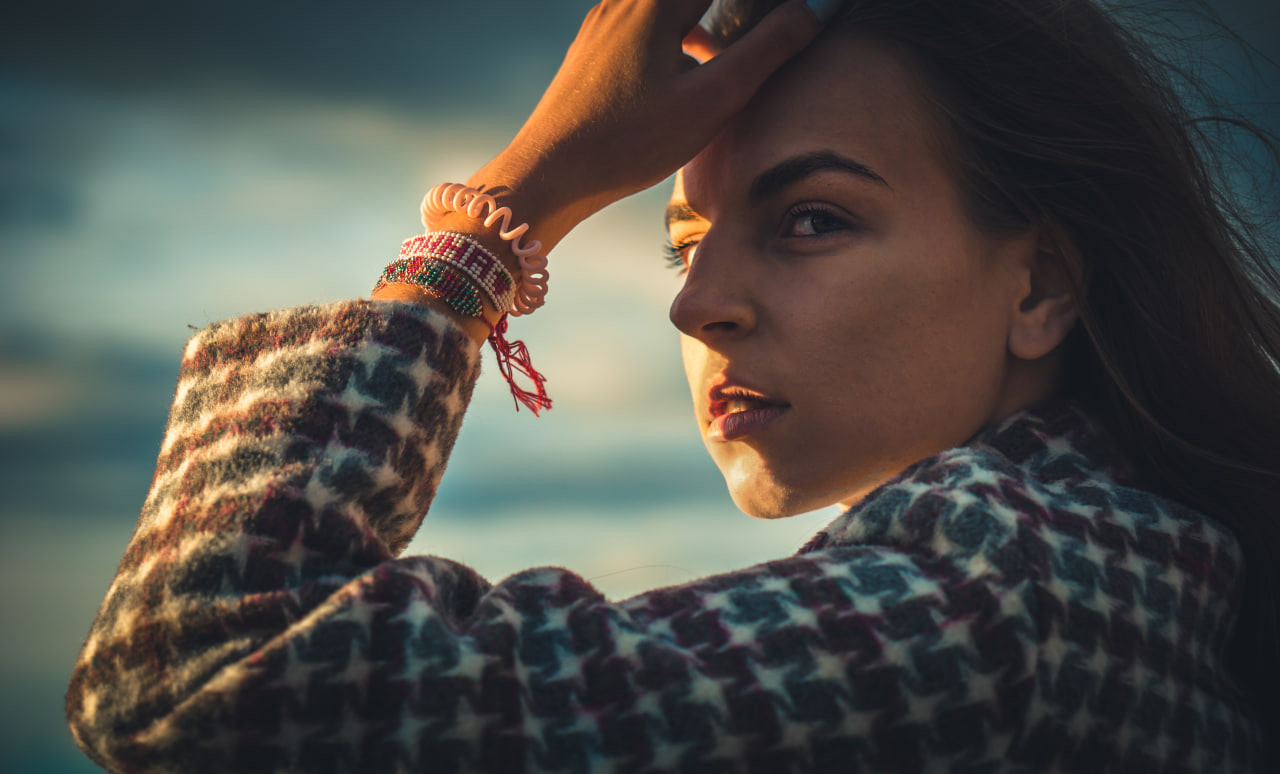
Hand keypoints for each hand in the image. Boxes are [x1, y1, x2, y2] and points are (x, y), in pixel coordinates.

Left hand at [465, 0, 823, 251]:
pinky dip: (679, 37)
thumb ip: (765, 53)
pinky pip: (648, 26)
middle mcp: (627, 0)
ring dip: (706, 22)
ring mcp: (605, 24)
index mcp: (657, 1)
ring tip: (731, 59)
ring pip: (670, 8)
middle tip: (767, 32)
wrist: (548, 173)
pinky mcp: (595, 50)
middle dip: (733, 13)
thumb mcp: (710, 101)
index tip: (788, 13)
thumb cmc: (627, 141)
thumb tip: (810, 13)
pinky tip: (688, 78)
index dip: (761, 4)